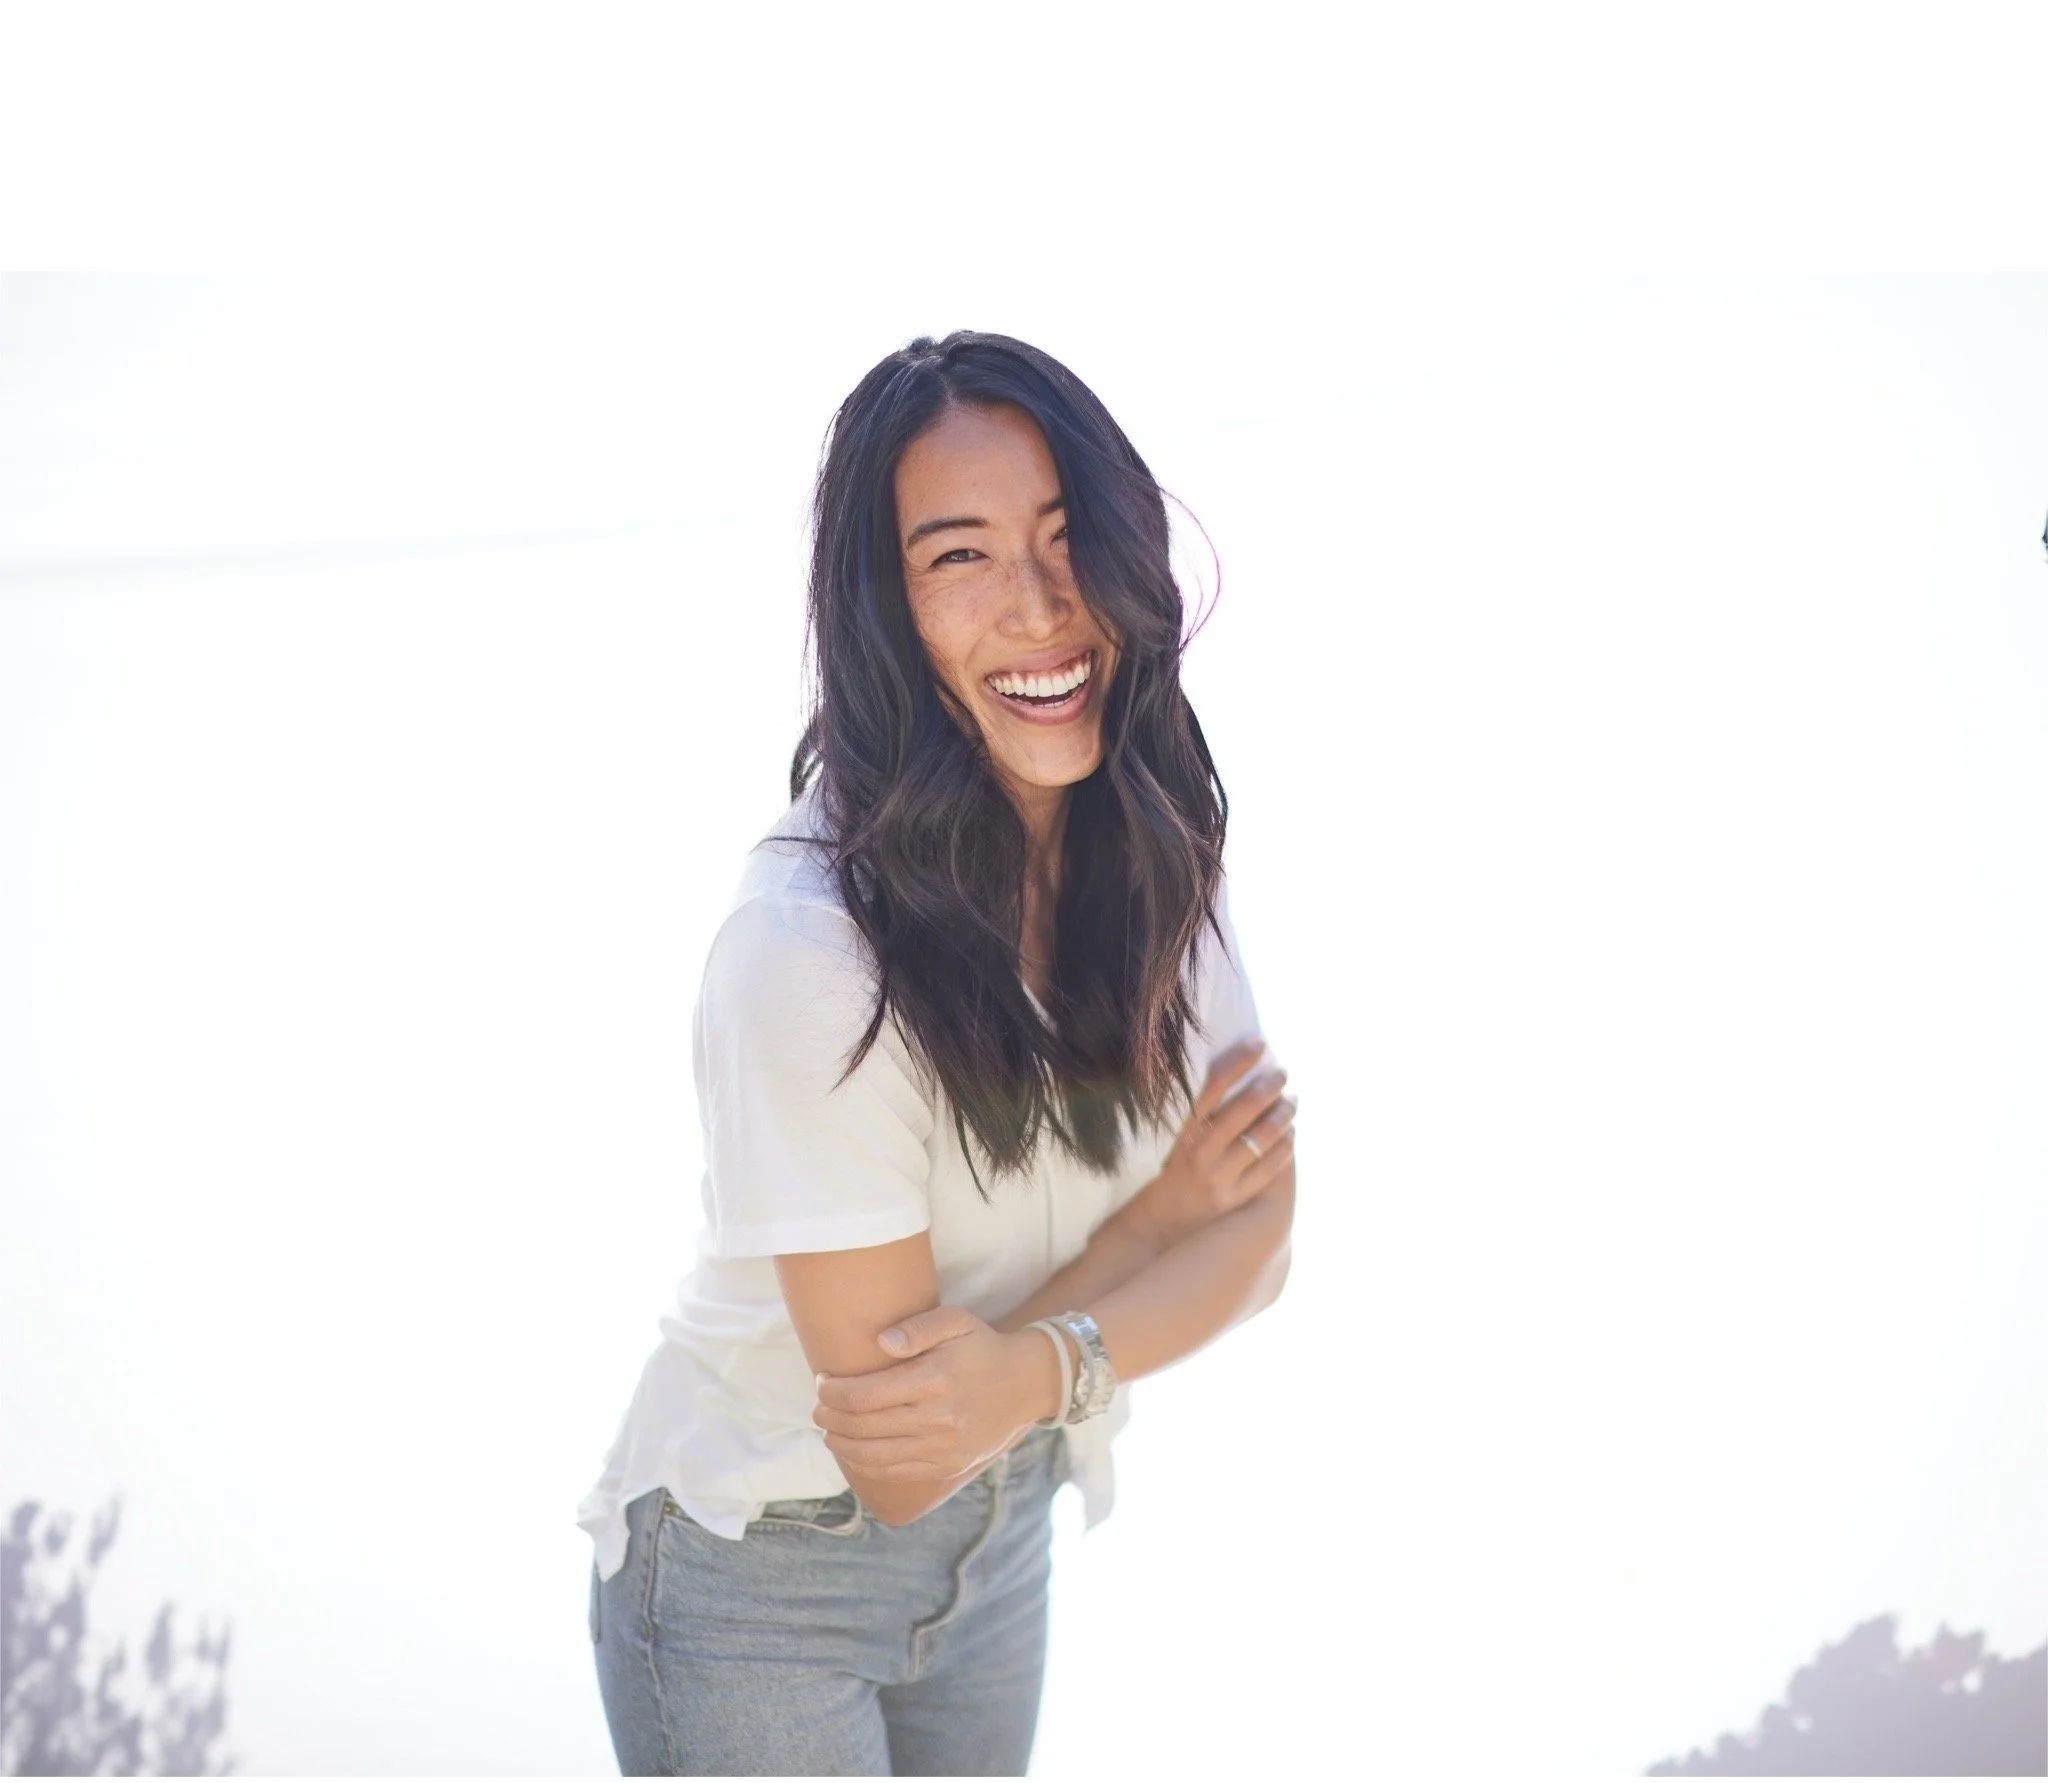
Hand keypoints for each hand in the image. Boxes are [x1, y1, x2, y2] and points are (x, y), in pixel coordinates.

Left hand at [811, 1307, 1056, 1482]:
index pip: (865, 1395)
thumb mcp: (956, 1321)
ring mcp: (943, 1448)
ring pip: (873, 1455)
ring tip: (827, 1429)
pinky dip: (864, 1464)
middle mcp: (939, 1419)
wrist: (1026, 1384)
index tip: (821, 1381)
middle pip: (863, 1426)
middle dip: (829, 1417)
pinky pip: (894, 1471)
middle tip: (816, 1406)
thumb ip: (917, 1327)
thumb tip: (880, 1342)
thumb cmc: (982, 1347)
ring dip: (840, 1444)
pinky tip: (852, 1450)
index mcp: (935, 1380)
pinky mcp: (947, 1466)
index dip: (832, 1391)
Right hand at [1127, 1037, 1296, 1250]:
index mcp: (1181, 1129)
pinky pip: (1271, 1167)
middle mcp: (1200, 1151)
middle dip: (1270, 1084)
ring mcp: (1219, 1176)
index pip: (1214, 1084)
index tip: (1258, 1043)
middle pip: (1246, 1107)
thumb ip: (1197, 1110)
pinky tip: (1291, 1134)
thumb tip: (1233, 1071)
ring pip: (1264, 1136)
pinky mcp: (1235, 1198)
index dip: (1240, 1059)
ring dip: (1284, 1113)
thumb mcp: (1172, 1137)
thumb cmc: (1169, 1170)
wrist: (1158, 1224)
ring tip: (1292, 1101)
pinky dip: (1286, 1146)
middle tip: (1282, 1072)